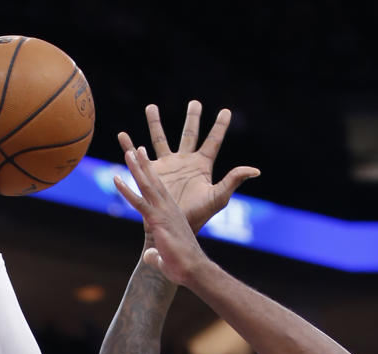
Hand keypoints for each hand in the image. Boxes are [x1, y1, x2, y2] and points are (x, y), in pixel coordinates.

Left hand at [114, 147, 210, 285]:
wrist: (193, 269)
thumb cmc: (182, 265)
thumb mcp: (165, 257)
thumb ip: (155, 253)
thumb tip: (150, 256)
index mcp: (173, 214)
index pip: (160, 192)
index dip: (153, 177)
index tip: (147, 165)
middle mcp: (169, 209)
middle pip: (154, 182)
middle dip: (144, 165)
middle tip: (136, 149)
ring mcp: (163, 213)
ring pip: (147, 186)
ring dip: (136, 169)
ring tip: (128, 152)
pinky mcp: (157, 220)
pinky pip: (139, 202)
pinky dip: (126, 191)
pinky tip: (115, 179)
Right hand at [117, 101, 258, 233]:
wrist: (174, 227)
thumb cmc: (198, 215)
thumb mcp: (218, 197)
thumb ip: (234, 180)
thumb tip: (255, 170)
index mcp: (201, 165)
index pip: (213, 141)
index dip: (220, 127)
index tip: (226, 111)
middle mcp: (184, 161)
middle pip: (188, 134)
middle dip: (192, 118)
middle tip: (195, 102)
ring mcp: (167, 165)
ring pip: (160, 139)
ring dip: (155, 123)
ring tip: (151, 107)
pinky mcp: (151, 172)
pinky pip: (138, 156)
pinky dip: (129, 146)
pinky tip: (122, 136)